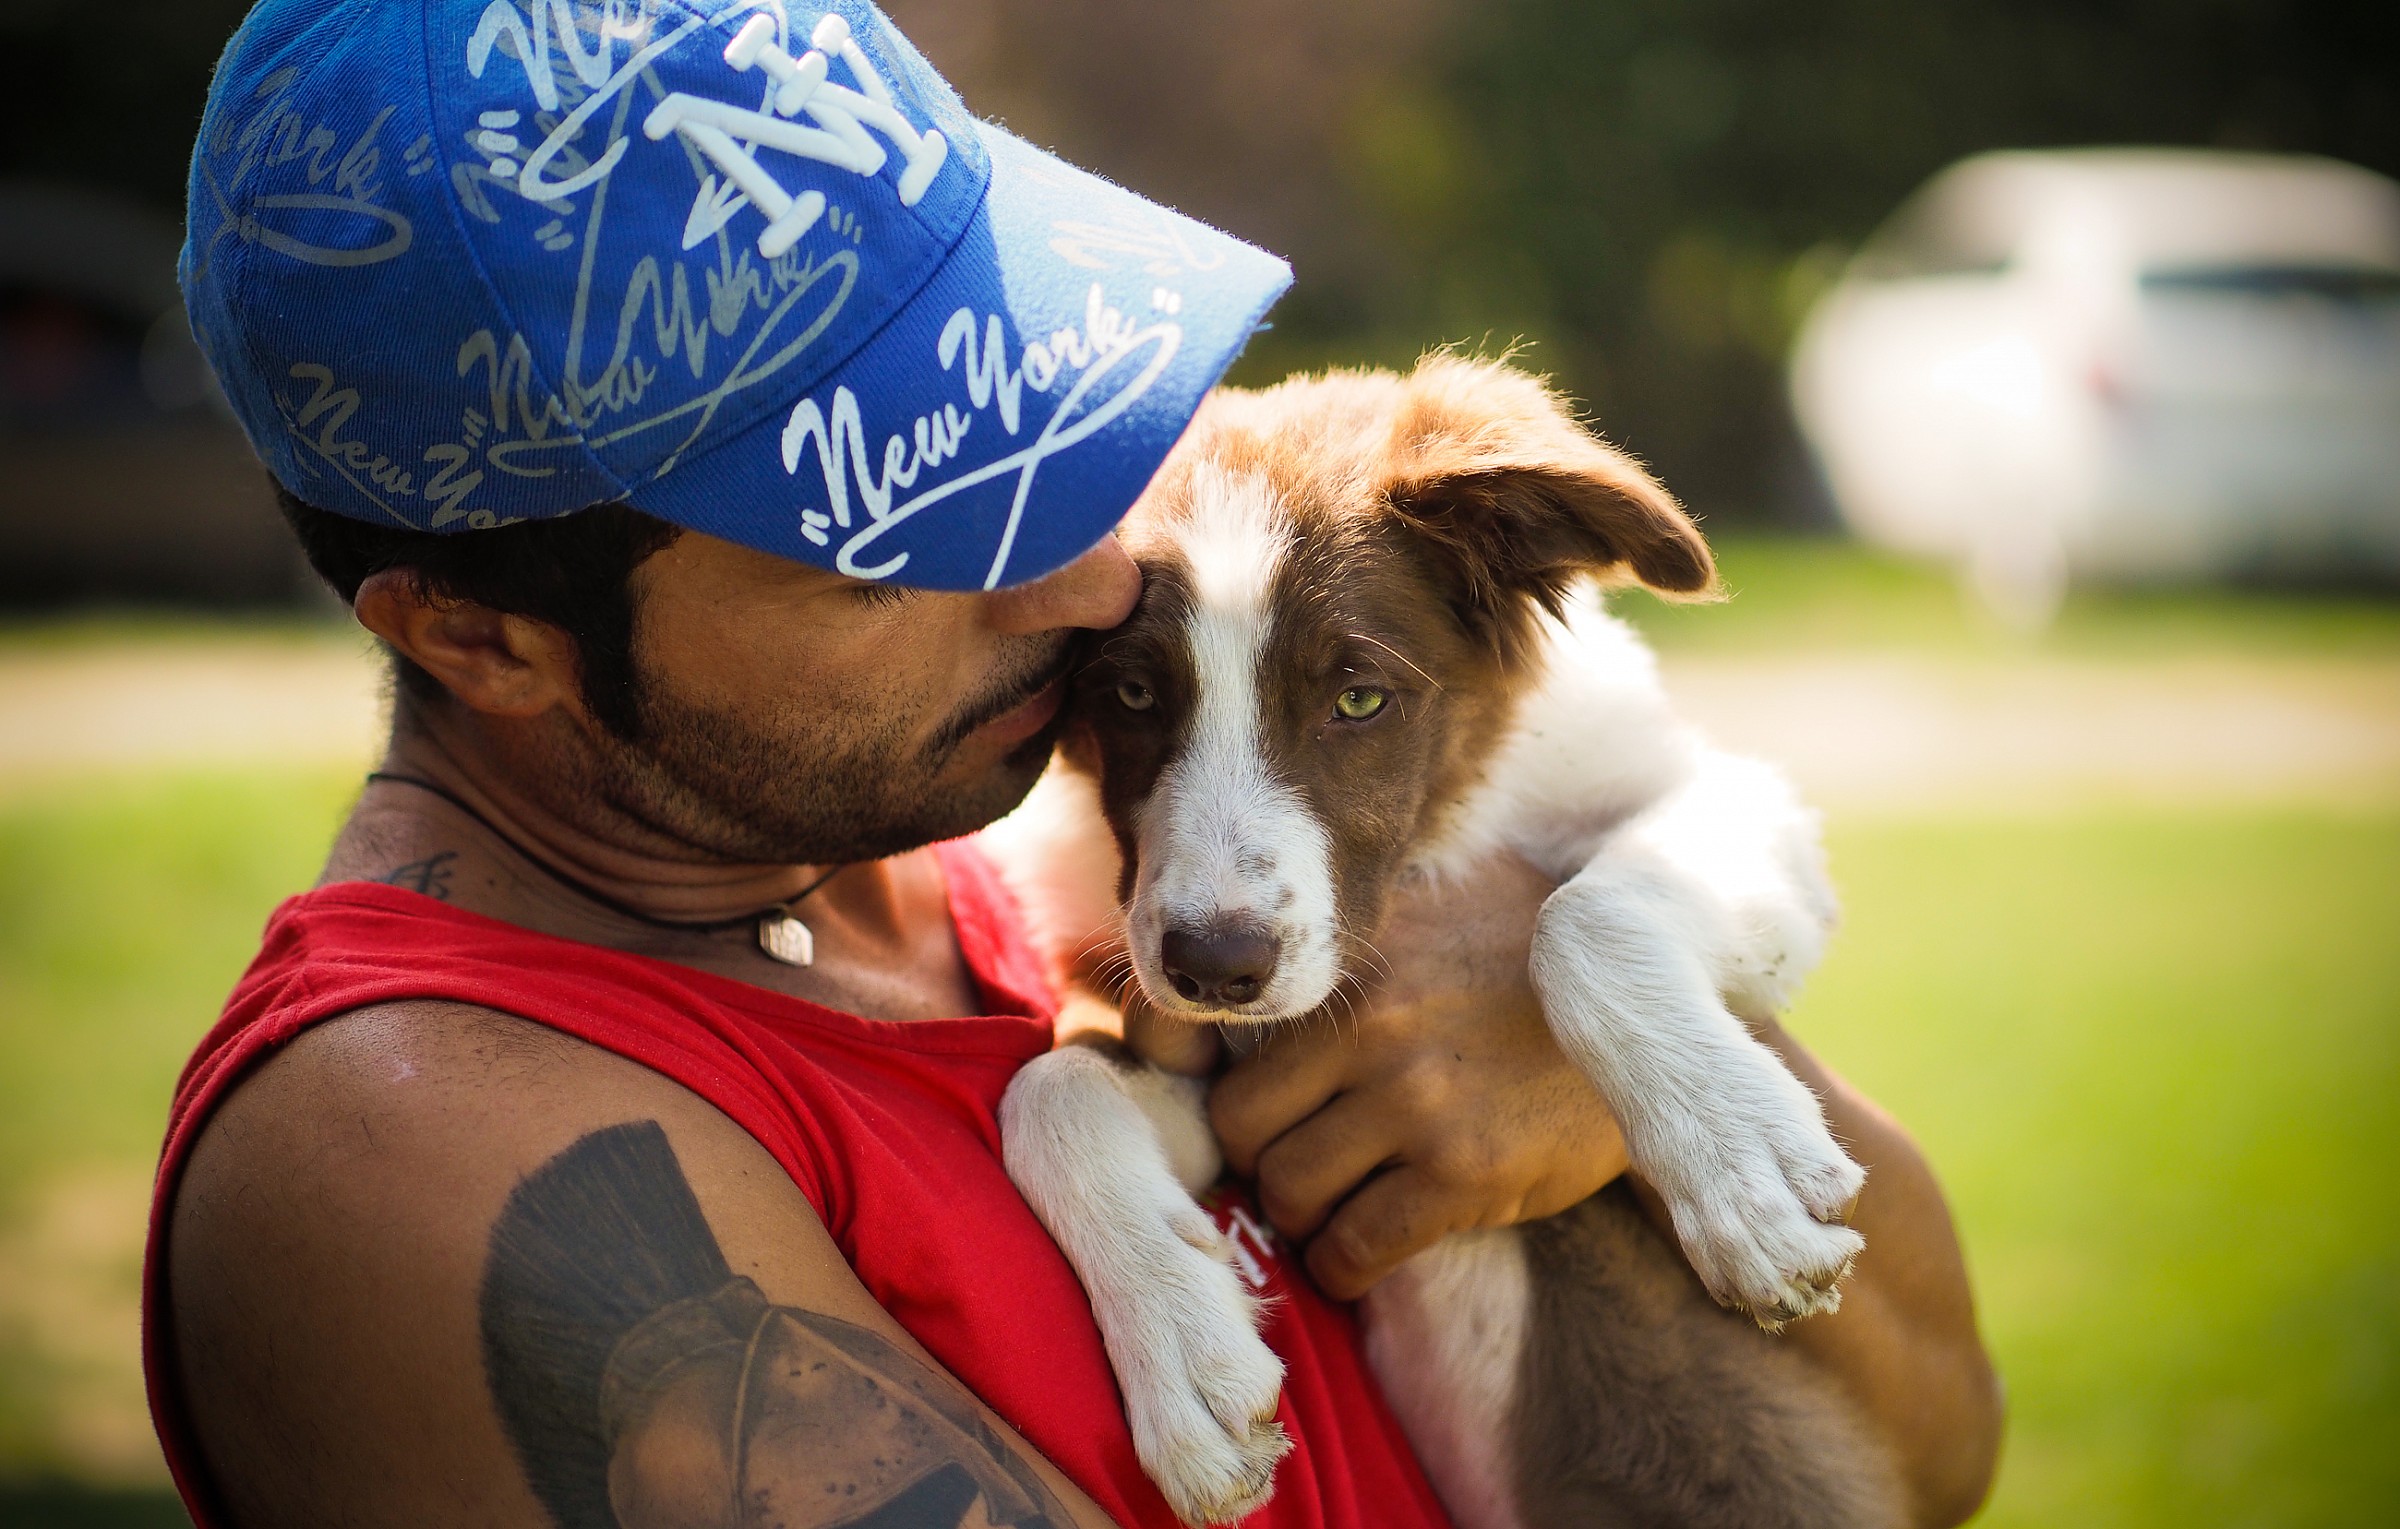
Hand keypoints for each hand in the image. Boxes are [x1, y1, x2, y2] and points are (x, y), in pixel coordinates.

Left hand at [1192, 851, 1630, 1299]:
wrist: (1656, 1018)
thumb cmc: (1535, 960)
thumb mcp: (1438, 907)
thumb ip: (1351, 926)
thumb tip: (1243, 925)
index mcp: (1358, 963)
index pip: (1209, 1020)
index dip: (1175, 1064)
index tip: (1192, 1089)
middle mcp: (1374, 1030)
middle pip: (1241, 1125)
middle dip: (1253, 1154)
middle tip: (1285, 1157)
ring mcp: (1418, 1105)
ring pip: (1289, 1191)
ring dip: (1299, 1212)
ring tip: (1328, 1203)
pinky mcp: (1463, 1177)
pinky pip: (1356, 1248)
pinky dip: (1343, 1264)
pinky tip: (1360, 1251)